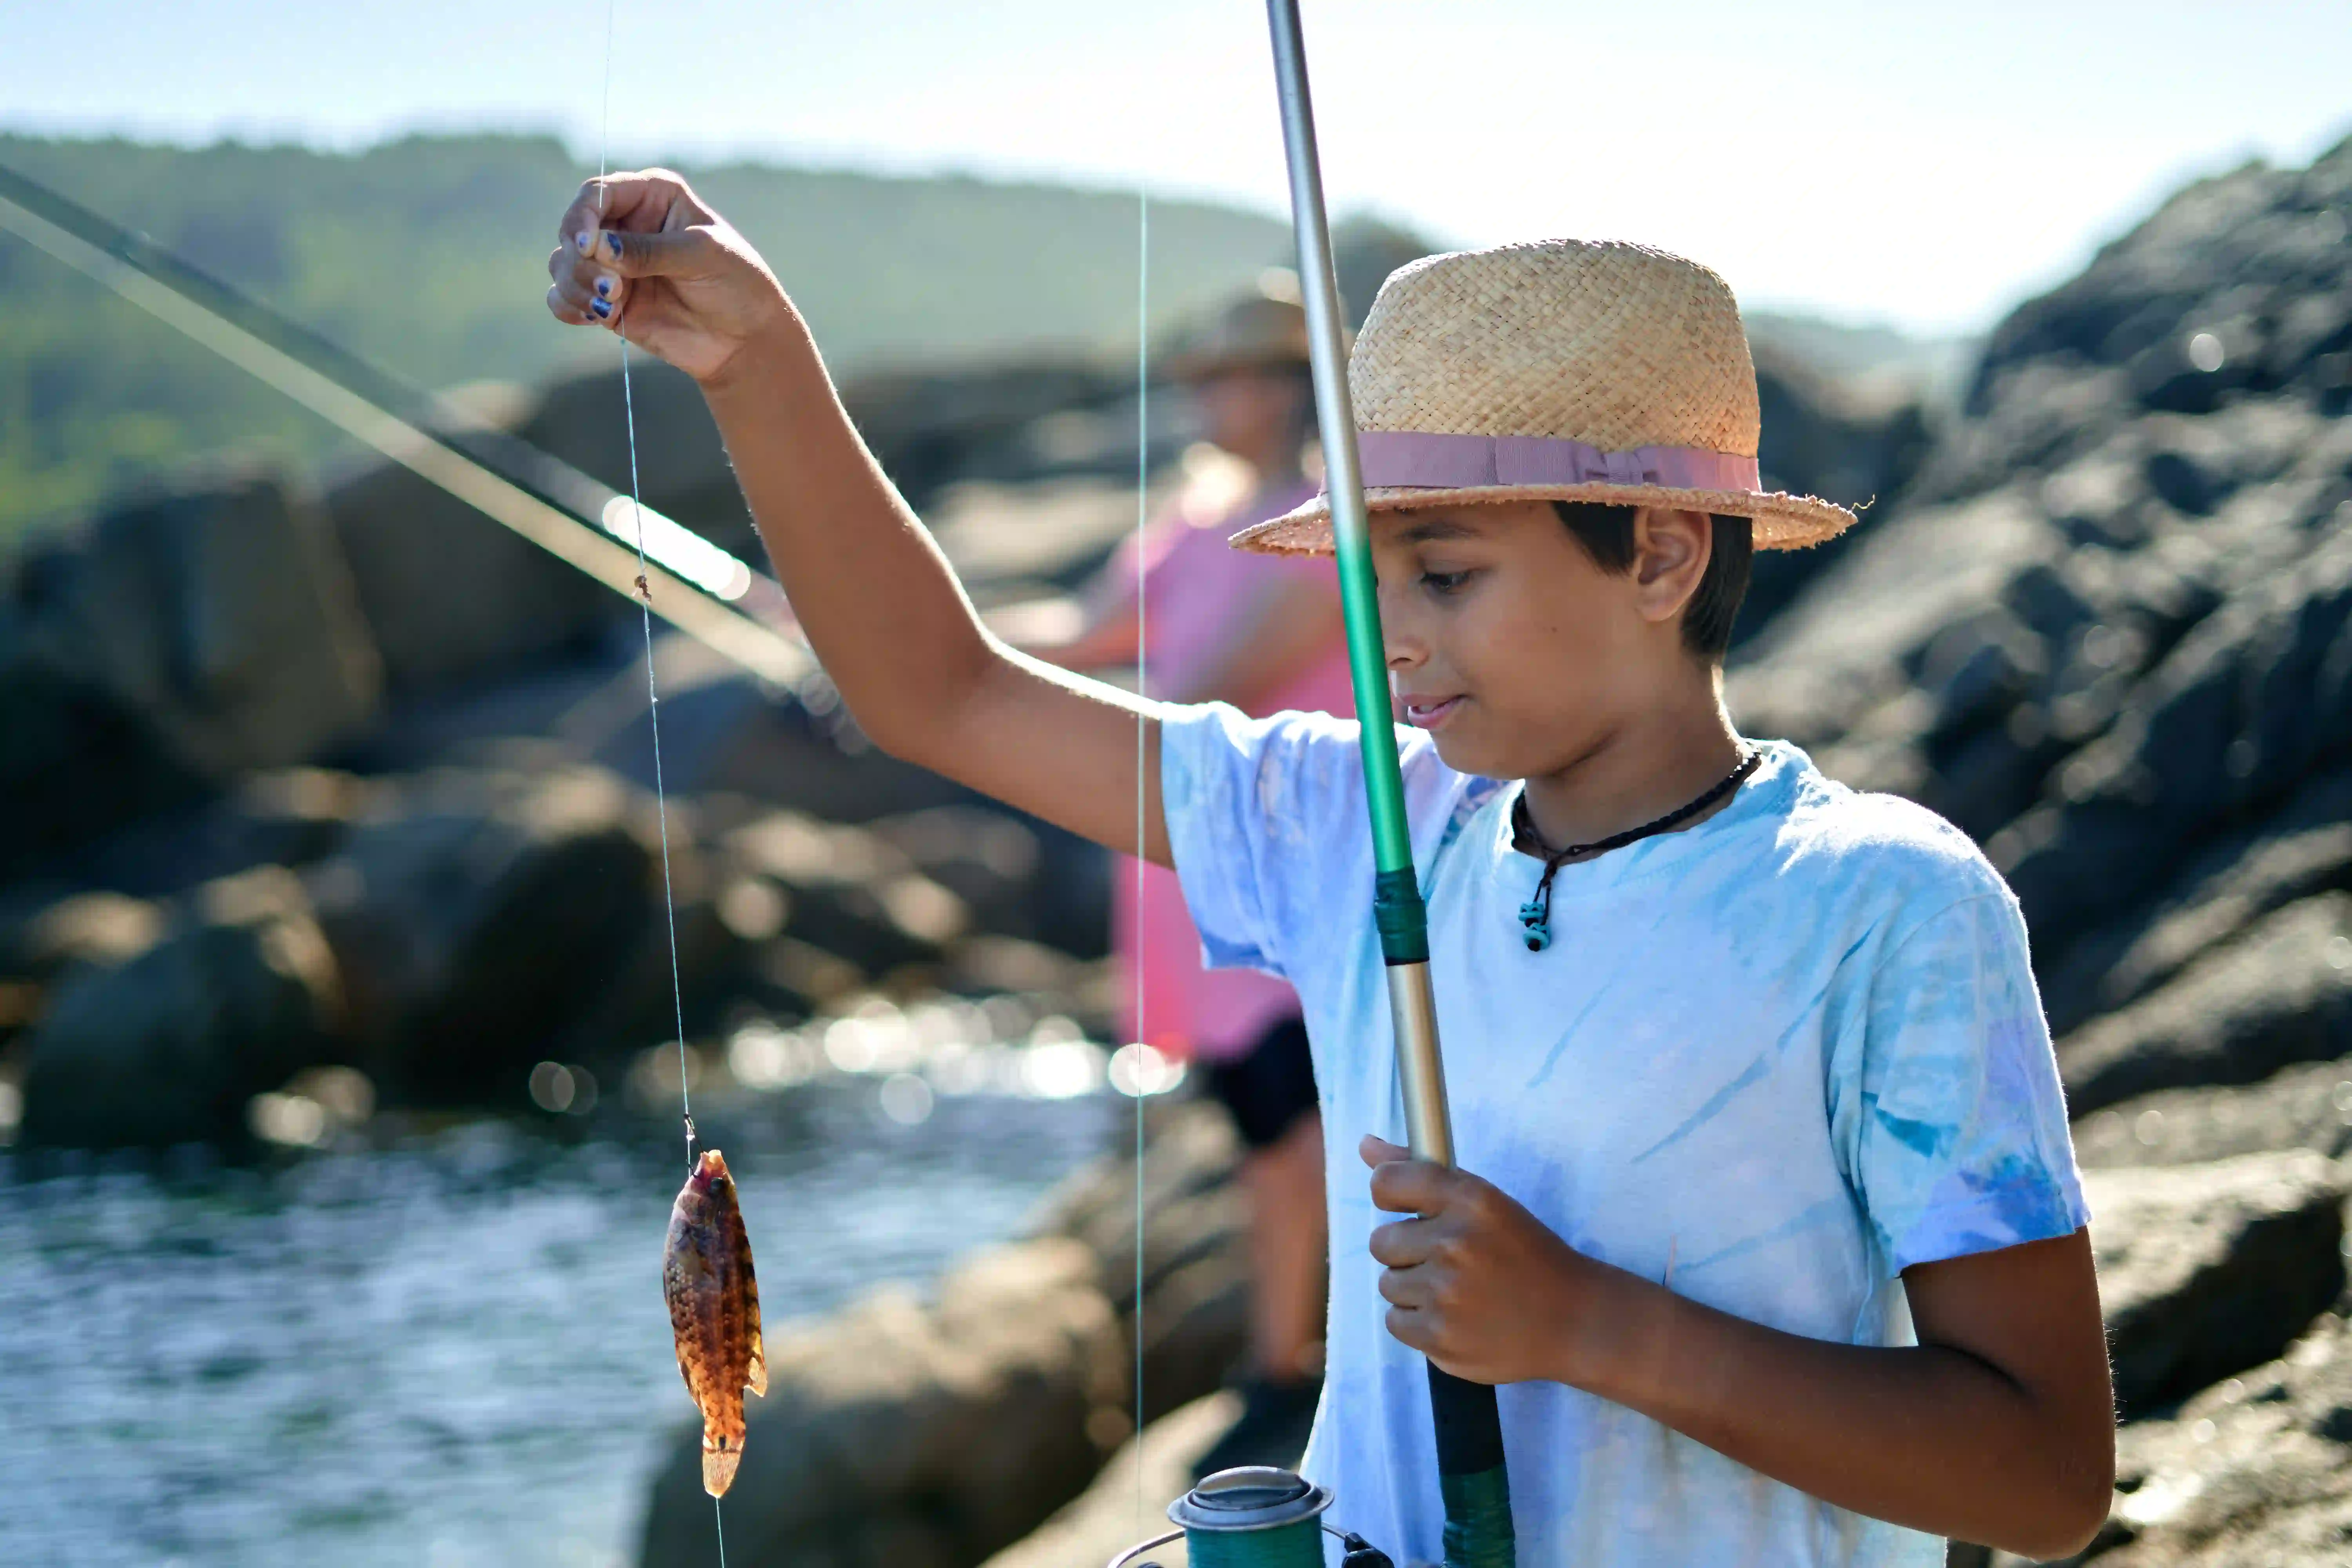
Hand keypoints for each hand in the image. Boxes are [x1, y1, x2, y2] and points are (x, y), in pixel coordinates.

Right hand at [547, 170, 790, 385]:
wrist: (746, 338)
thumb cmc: (737, 283)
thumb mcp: (701, 256)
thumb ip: (650, 251)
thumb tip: (597, 248)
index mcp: (651, 196)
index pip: (596, 194)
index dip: (582, 218)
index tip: (588, 247)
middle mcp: (625, 224)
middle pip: (572, 229)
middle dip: (582, 261)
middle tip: (612, 290)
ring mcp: (613, 263)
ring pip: (562, 264)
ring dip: (575, 285)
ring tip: (609, 307)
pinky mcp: (606, 299)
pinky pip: (563, 297)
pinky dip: (569, 306)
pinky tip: (596, 316)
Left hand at [1362, 1134, 1633, 1386]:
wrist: (1572, 1321)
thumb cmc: (1525, 1255)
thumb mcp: (1485, 1202)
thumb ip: (1420, 1171)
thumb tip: (1365, 1145)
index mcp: (1471, 1200)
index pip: (1387, 1182)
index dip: (1388, 1196)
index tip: (1405, 1208)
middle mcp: (1455, 1243)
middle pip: (1381, 1241)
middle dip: (1407, 1251)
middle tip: (1447, 1261)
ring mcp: (1446, 1294)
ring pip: (1388, 1284)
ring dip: (1414, 1289)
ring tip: (1457, 1292)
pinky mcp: (1440, 1337)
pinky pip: (1395, 1321)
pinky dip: (1419, 1322)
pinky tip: (1455, 1317)